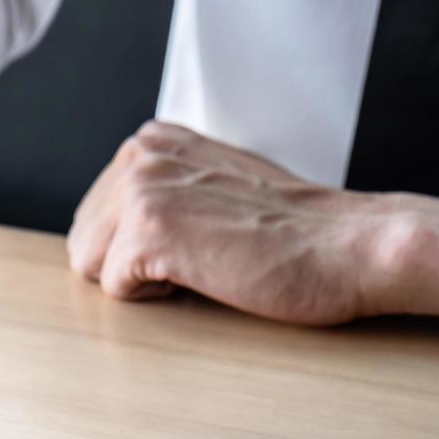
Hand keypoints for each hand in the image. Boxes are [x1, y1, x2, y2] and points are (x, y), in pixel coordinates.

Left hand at [67, 121, 438, 324]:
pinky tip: (208, 275)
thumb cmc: (293, 231)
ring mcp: (142, 188)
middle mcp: (140, 154)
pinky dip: (159, 297)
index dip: (138, 248)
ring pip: (91, 265)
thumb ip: (163, 190)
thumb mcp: (216, 185)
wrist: (352, 247)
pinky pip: (114, 288)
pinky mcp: (149, 230)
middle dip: (131, 265)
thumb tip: (108, 228)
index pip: (93, 215)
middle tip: (203, 256)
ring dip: (144, 280)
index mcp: (152, 141)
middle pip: (85, 241)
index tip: (198, 241)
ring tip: (205, 263)